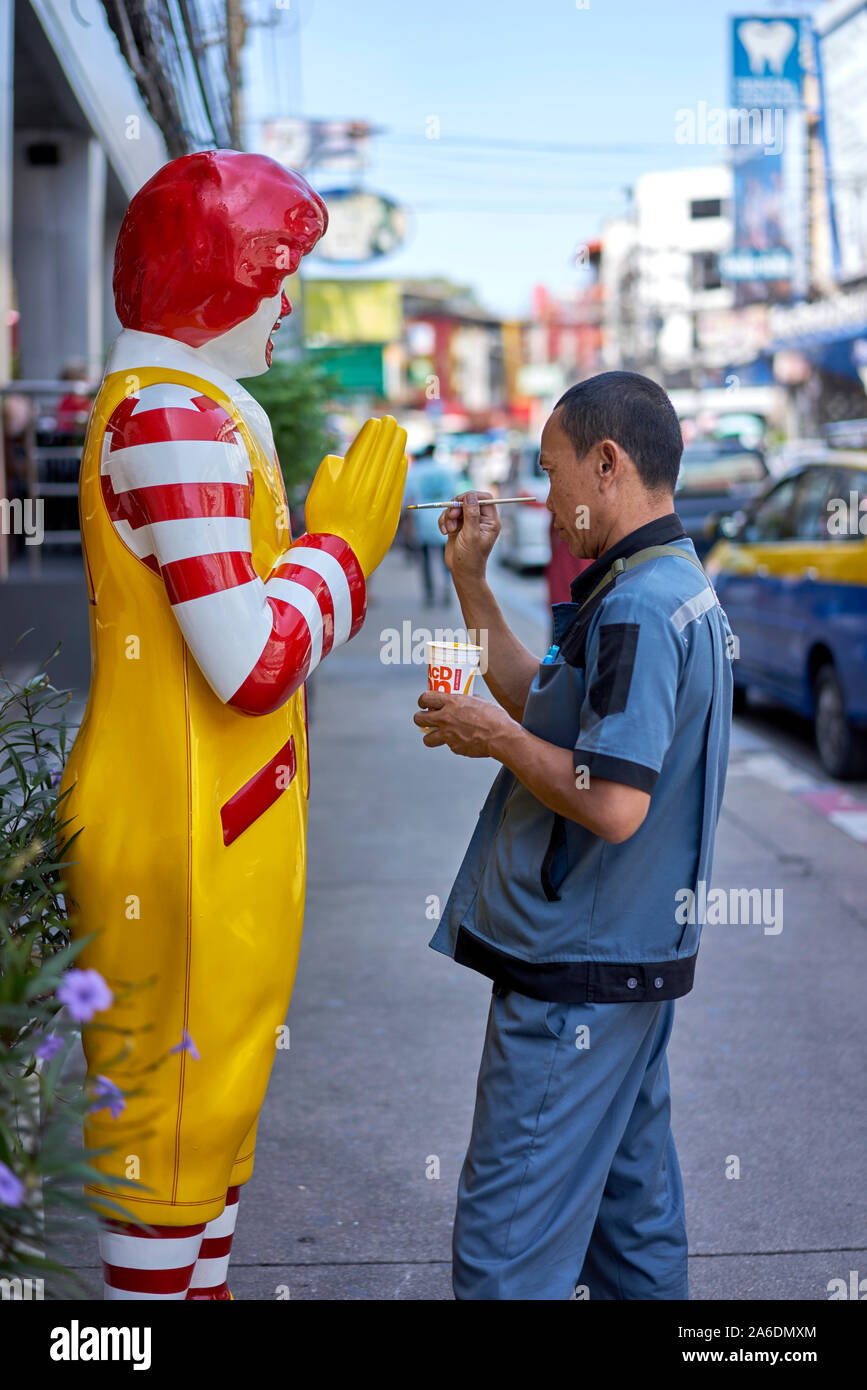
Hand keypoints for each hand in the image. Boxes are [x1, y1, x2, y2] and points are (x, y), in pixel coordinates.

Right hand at [305, 416, 407, 576]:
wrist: (339, 556)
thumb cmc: (323, 522)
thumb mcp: (318, 490)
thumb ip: (331, 469)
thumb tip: (346, 457)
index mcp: (348, 478)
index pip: (365, 448)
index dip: (372, 433)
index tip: (377, 422)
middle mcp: (368, 486)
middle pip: (382, 454)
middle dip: (388, 435)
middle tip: (393, 422)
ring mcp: (382, 500)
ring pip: (393, 467)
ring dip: (397, 448)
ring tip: (401, 434)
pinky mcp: (391, 514)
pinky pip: (399, 486)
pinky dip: (401, 471)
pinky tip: (402, 460)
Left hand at [413, 690, 514, 757]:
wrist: (501, 736)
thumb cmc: (494, 716)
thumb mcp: (479, 701)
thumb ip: (466, 700)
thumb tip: (464, 699)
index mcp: (451, 702)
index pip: (426, 698)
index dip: (422, 701)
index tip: (423, 703)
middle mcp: (445, 718)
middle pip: (419, 719)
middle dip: (420, 718)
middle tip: (425, 718)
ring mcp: (448, 735)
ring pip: (427, 739)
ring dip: (431, 736)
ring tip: (438, 735)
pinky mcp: (454, 747)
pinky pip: (448, 745)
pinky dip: (454, 743)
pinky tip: (464, 740)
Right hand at [439, 491, 499, 585]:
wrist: (461, 572)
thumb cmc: (471, 557)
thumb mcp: (471, 535)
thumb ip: (471, 515)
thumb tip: (470, 496)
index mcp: (490, 521)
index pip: (485, 498)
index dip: (472, 496)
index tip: (460, 500)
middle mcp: (481, 520)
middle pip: (468, 500)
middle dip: (457, 507)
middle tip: (452, 516)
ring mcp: (468, 522)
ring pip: (456, 508)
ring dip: (449, 516)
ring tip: (449, 530)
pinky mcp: (458, 526)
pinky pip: (448, 516)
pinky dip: (444, 521)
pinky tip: (444, 532)